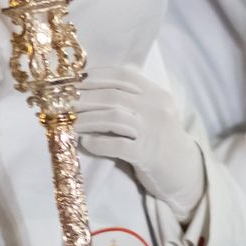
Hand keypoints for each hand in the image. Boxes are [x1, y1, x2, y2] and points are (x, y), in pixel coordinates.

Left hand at [76, 65, 205, 218]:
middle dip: (83, 98)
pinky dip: (99, 143)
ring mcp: (153, 131)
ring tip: (69, 123)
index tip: (72, 81)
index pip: (122, 75)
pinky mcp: (149, 155)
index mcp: (156, 93)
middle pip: (113, 96)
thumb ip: (132, 96)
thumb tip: (92, 82)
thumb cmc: (160, 139)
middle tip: (61, 103)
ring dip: (86, 120)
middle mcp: (156, 108)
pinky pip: (118, 146)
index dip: (94, 76)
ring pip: (113, 118)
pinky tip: (86, 143)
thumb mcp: (153, 111)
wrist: (184, 171)